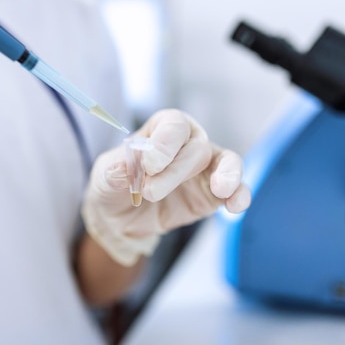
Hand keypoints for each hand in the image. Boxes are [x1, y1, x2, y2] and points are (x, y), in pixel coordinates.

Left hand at [81, 109, 250, 265]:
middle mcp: (187, 143)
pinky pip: (236, 189)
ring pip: (225, 162)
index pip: (174, 125)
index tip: (148, 166)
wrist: (120, 219)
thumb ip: (115, 170)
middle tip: (150, 191)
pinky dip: (240, 195)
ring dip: (225, 174)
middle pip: (196, 147)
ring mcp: (204, 168)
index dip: (165, 143)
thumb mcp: (104, 175)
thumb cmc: (114, 184)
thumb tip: (122, 169)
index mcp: (162, 129)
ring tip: (220, 189)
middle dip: (175, 171)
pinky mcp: (214, 194)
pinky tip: (235, 205)